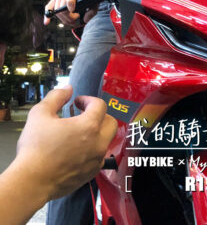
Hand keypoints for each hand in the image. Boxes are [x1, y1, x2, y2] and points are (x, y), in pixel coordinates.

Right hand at [16, 86, 116, 200]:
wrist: (31, 182)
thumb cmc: (35, 146)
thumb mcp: (40, 114)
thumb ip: (56, 97)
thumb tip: (68, 88)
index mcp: (90, 126)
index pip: (100, 105)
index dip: (88, 100)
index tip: (76, 102)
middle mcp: (99, 142)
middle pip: (110, 122)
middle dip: (99, 115)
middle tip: (82, 116)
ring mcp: (97, 160)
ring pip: (106, 140)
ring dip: (96, 133)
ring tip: (78, 134)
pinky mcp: (92, 174)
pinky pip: (99, 157)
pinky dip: (92, 150)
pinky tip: (76, 151)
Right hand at [44, 0, 97, 25]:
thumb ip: (93, 8)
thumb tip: (85, 20)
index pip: (70, 0)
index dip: (72, 9)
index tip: (77, 14)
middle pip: (62, 9)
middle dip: (70, 18)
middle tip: (78, 20)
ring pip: (57, 11)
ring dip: (64, 19)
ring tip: (72, 20)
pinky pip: (49, 7)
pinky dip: (47, 15)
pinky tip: (47, 22)